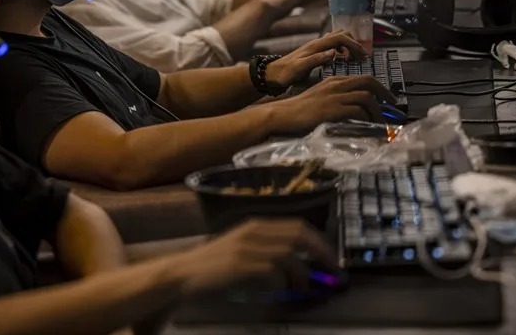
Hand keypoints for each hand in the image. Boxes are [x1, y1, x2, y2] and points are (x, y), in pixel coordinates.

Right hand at [173, 218, 337, 296]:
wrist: (183, 273)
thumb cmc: (212, 265)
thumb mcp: (241, 248)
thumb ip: (266, 249)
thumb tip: (298, 261)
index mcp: (255, 224)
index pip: (297, 225)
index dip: (319, 240)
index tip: (331, 256)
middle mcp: (254, 231)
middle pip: (299, 234)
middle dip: (321, 251)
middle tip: (332, 270)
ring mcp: (247, 247)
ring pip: (289, 254)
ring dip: (303, 273)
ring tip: (304, 288)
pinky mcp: (241, 265)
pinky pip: (273, 272)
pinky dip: (283, 283)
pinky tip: (283, 292)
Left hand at [265, 29, 367, 87]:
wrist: (272, 74)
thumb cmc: (284, 73)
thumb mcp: (300, 69)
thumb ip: (317, 60)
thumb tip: (333, 53)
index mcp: (316, 46)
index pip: (341, 38)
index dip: (354, 45)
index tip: (363, 56)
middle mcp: (317, 43)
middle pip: (342, 34)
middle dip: (355, 43)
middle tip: (362, 57)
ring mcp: (316, 46)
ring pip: (338, 38)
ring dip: (349, 45)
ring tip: (355, 58)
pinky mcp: (315, 51)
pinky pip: (333, 45)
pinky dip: (342, 49)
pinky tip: (343, 59)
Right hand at [269, 75, 396, 131]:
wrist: (284, 114)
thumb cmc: (300, 109)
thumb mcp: (321, 97)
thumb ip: (338, 98)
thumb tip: (356, 109)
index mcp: (334, 80)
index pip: (363, 78)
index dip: (378, 87)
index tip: (386, 97)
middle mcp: (337, 85)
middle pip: (368, 82)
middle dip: (385, 93)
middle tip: (392, 105)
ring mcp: (335, 96)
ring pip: (366, 97)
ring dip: (377, 110)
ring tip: (380, 121)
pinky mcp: (333, 109)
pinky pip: (357, 111)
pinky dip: (366, 118)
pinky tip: (367, 125)